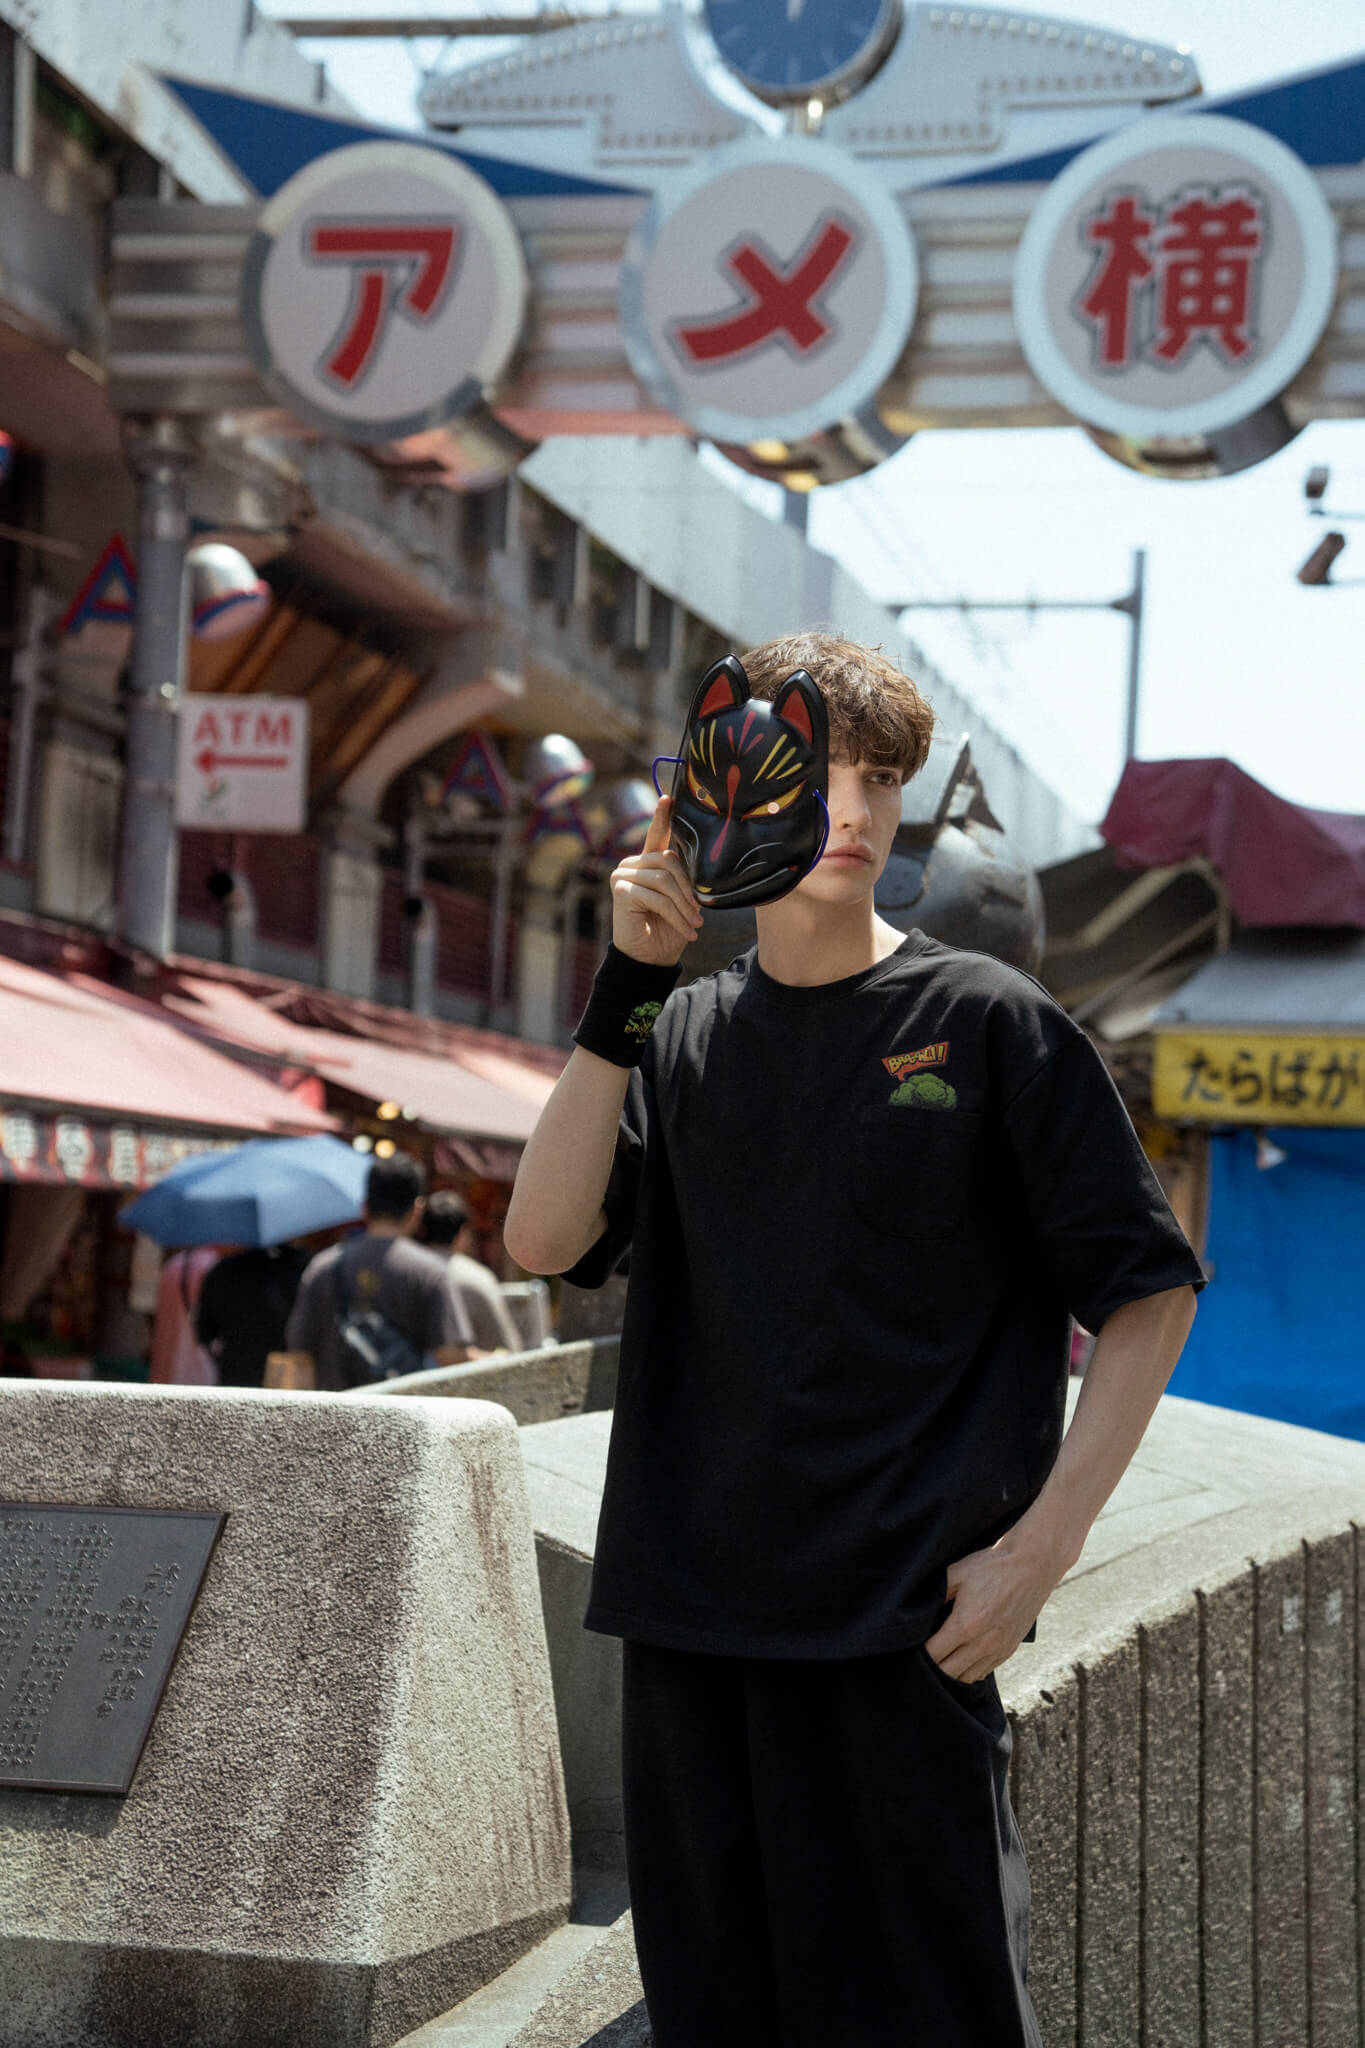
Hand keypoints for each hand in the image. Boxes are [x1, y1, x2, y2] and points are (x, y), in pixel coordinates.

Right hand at [610, 794, 702, 966]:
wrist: (650, 958)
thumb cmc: (668, 928)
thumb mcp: (682, 900)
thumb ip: (684, 878)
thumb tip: (703, 860)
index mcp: (648, 862)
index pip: (657, 835)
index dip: (662, 817)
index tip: (668, 798)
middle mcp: (632, 864)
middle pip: (669, 860)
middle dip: (689, 888)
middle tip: (701, 912)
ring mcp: (622, 874)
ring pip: (665, 880)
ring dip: (685, 906)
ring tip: (696, 924)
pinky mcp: (620, 890)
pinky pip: (657, 897)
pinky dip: (676, 916)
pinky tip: (687, 931)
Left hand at [923, 1523, 1071, 1683]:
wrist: (1032, 1566)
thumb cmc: (992, 1566)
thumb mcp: (957, 1573)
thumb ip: (936, 1593)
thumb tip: (917, 1609)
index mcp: (965, 1625)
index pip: (933, 1655)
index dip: (918, 1655)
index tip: (909, 1648)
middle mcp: (982, 1644)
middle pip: (947, 1673)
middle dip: (931, 1669)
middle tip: (919, 1659)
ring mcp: (997, 1650)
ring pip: (965, 1678)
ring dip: (950, 1673)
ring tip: (938, 1661)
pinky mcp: (1008, 1650)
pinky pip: (982, 1672)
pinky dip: (968, 1671)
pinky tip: (959, 1660)